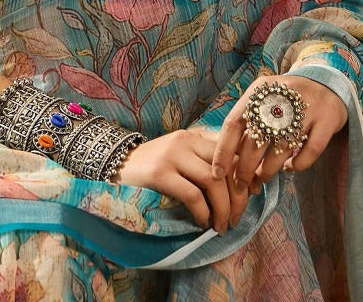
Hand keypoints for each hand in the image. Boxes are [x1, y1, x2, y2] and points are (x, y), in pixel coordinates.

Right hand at [112, 127, 245, 233]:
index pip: (229, 152)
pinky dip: (203, 213)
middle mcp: (185, 141)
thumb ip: (201, 162)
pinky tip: (203, 223)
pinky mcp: (159, 173)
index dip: (244, 175)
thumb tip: (235, 185)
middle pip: (225, 167)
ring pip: (212, 182)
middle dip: (237, 197)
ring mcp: (172, 155)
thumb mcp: (179, 157)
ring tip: (222, 226)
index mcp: (193, 136)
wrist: (114, 165)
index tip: (247, 197)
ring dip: (223, 209)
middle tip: (236, 219)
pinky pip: (193, 195)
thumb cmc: (151, 167)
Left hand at [210, 74, 347, 216]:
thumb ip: (248, 121)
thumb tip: (227, 158)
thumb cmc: (286, 99)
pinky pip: (310, 151)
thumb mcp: (264, 99)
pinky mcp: (327, 120)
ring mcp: (306, 108)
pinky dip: (297, 165)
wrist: (326, 84)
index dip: (223, 150)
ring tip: (262, 179)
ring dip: (268, 170)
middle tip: (241, 184)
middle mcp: (281, 97)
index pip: (233, 123)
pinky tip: (289, 167)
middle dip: (245, 167)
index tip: (216, 173)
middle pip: (256, 139)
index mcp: (259, 90)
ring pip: (281, 148)